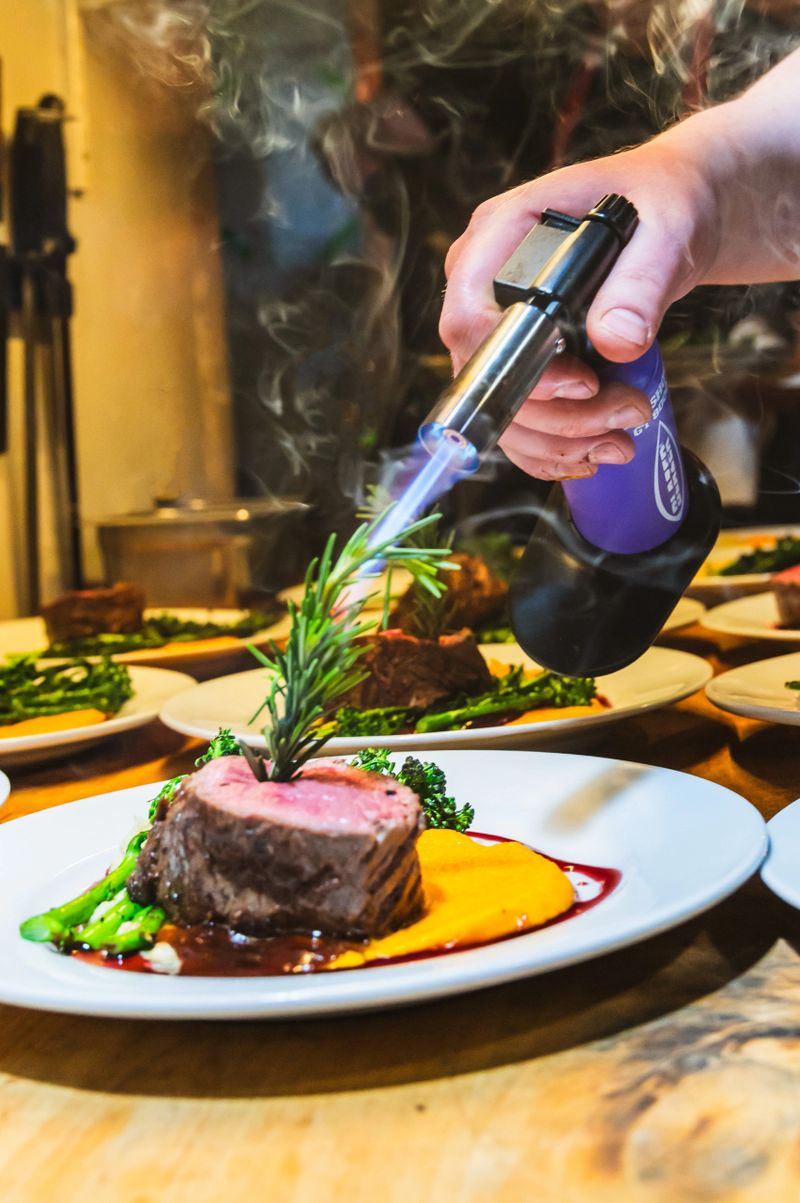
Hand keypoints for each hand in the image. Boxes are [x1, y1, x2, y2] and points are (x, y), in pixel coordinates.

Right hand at [439, 138, 717, 478]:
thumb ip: (642, 279)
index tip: (585, 383)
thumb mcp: (667, 227)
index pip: (468, 318)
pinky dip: (550, 451)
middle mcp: (483, 285)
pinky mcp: (518, 359)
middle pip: (484, 377)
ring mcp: (496, 327)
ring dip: (558, 441)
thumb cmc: (663, 201)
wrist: (673, 215)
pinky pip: (515, 421)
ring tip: (622, 439)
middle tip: (629, 414)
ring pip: (499, 409)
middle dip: (556, 415)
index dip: (514, 366)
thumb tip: (617, 340)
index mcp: (500, 235)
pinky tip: (594, 454)